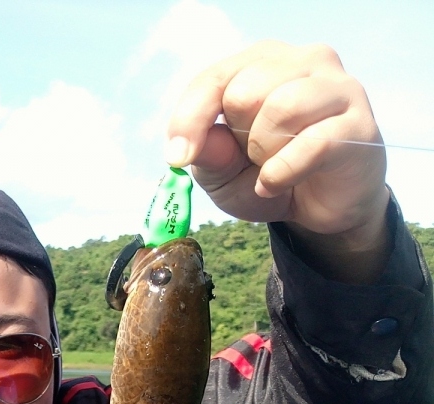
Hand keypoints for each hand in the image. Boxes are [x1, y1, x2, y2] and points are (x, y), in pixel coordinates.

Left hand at [167, 41, 390, 280]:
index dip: (189, 120)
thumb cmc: (269, 175)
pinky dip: (284, 172)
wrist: (320, 209)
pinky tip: (281, 182)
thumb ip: (207, 154)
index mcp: (261, 63)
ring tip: (272, 166)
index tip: (178, 157)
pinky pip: (312, 143)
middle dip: (239, 137)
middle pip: (245, 91)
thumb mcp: (223, 172)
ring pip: (281, 108)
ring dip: (265, 152)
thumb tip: (185, 147)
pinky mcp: (359, 121)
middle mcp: (302, 61)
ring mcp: (336, 87)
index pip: (213, 79)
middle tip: (254, 156)